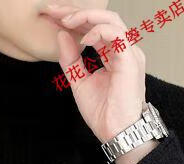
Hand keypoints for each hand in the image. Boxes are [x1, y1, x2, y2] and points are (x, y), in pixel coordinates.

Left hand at [41, 3, 148, 144]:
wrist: (116, 132)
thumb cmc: (104, 113)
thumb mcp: (79, 82)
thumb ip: (71, 59)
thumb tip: (61, 35)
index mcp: (114, 54)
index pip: (94, 28)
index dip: (74, 20)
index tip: (52, 17)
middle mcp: (124, 50)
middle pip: (103, 18)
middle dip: (76, 11)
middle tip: (54, 11)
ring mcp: (129, 53)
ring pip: (111, 20)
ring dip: (86, 16)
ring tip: (66, 21)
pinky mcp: (130, 60)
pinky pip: (116, 34)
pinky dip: (97, 31)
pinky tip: (82, 38)